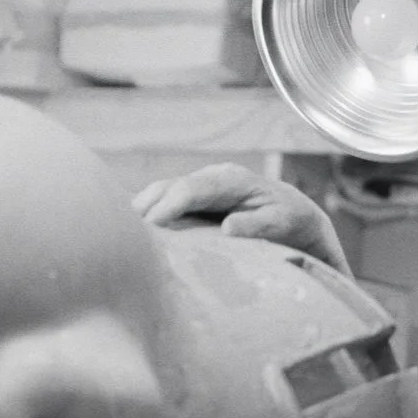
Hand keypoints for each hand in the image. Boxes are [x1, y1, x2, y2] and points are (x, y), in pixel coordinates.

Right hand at [132, 163, 348, 273]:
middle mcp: (210, 178)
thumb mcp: (283, 224)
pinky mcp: (191, 199)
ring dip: (139, 213)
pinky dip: (147, 217)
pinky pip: (162, 203)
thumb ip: (258, 224)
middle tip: (123, 236)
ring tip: (121, 239)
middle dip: (144, 208)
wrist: (296, 215)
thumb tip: (228, 228)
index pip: (191, 188)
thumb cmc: (291, 222)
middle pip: (167, 187)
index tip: (150, 227)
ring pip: (159, 193)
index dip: (168, 205)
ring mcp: (199, 186)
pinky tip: (133, 239)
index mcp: (231, 180)